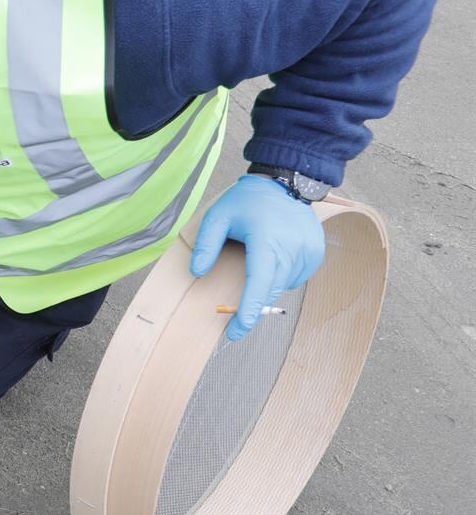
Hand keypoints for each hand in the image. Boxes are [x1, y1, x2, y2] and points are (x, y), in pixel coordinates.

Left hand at [189, 175, 325, 341]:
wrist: (286, 182)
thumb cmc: (248, 201)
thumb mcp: (217, 216)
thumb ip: (206, 245)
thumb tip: (197, 273)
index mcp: (267, 240)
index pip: (258, 284)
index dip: (248, 310)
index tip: (236, 331)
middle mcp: (292, 248)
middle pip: (270, 290)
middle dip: (252, 305)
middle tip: (234, 317)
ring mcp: (308, 252)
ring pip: (282, 285)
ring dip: (267, 284)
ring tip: (258, 257)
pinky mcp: (317, 253)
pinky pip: (296, 278)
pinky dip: (282, 275)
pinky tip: (274, 257)